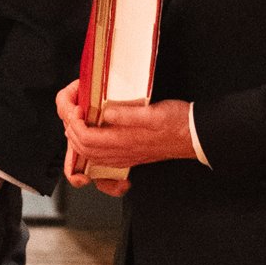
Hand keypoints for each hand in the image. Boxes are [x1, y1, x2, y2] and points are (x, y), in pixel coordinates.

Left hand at [58, 85, 195, 190]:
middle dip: (71, 129)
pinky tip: (94, 133)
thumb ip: (127, 115)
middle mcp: (121, 152)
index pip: (86, 138)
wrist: (194, 137)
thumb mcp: (153, 113)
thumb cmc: (177, 123)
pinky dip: (90, 146)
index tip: (77, 107)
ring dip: (78, 138)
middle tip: (73, 109)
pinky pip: (102, 157)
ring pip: (90, 155)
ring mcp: (125, 156)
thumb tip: (105, 112)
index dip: (75, 123)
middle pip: (83, 149)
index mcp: (124, 141)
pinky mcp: (130, 155)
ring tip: (79, 118)